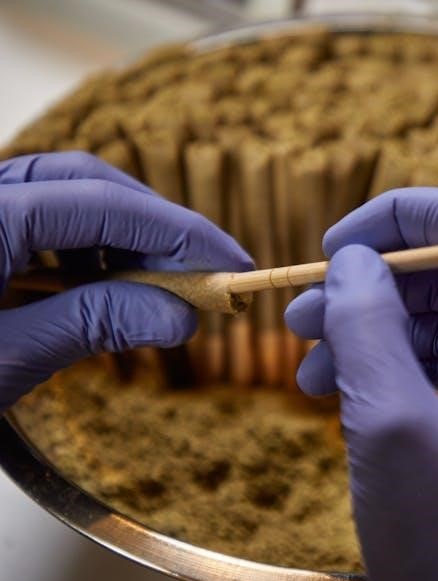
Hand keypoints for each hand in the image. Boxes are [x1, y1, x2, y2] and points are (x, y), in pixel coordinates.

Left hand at [0, 152, 251, 409]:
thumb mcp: (6, 359)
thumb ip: (92, 323)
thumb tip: (181, 317)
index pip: (105, 205)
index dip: (179, 233)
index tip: (232, 263)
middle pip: (88, 181)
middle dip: (156, 223)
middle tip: (204, 271)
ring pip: (64, 191)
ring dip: (121, 231)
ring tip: (158, 284)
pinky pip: (39, 211)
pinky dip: (82, 241)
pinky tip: (104, 281)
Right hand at [285, 188, 437, 580]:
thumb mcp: (387, 427)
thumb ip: (367, 325)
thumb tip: (354, 261)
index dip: (404, 217)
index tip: (337, 246)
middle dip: (378, 284)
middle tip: (302, 314)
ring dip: (383, 328)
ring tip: (312, 363)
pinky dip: (408, 365)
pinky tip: (349, 386)